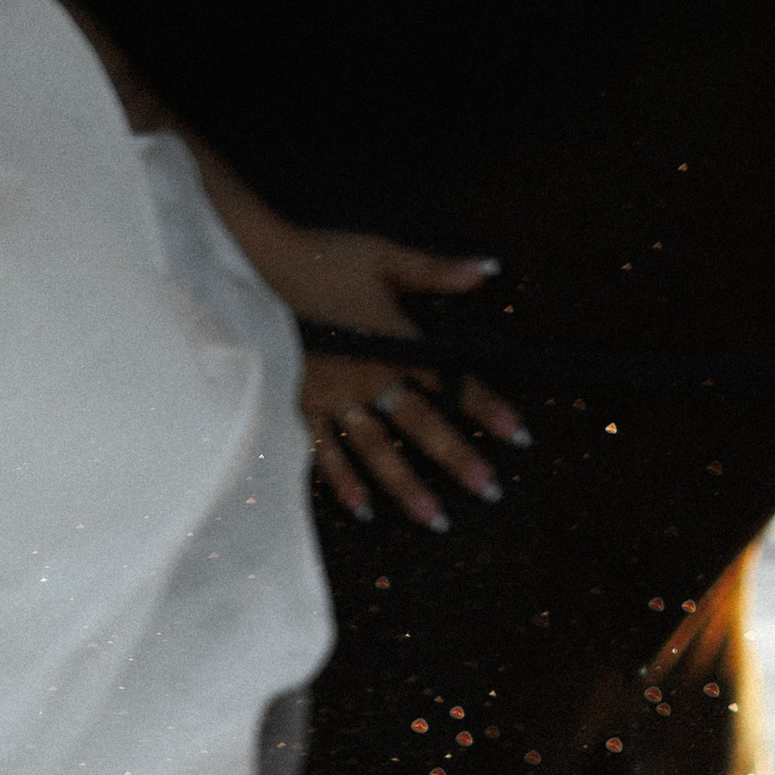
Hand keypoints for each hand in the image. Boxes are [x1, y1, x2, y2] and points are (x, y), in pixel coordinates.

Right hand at [279, 237, 527, 528]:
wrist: (255, 270)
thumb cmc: (321, 257)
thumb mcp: (383, 255)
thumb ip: (436, 270)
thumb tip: (489, 269)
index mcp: (395, 340)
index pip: (451, 378)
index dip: (487, 406)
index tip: (519, 436)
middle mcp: (370, 377)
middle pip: (422, 424)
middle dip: (458, 457)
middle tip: (490, 490)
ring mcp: (335, 398)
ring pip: (378, 450)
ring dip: (407, 486)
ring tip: (435, 518)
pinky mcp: (301, 407)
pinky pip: (325, 452)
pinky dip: (343, 483)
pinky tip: (364, 511)